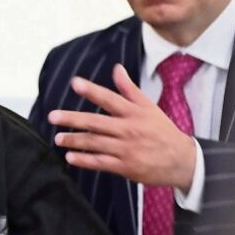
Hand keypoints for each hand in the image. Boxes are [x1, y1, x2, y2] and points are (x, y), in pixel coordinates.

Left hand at [47, 63, 196, 191]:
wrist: (182, 160)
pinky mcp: (126, 166)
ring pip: (95, 143)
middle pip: (96, 122)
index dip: (92, 90)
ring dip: (74, 141)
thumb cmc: (162, 130)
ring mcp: (126, 149)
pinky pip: (101, 163)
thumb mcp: (149, 107)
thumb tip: (116, 68)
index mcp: (134, 113)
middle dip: (72, 119)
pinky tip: (70, 158)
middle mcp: (128, 129)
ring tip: (58, 138)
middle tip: (52, 116)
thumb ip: (129, 89)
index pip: (109, 99)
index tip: (75, 83)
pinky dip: (85, 161)